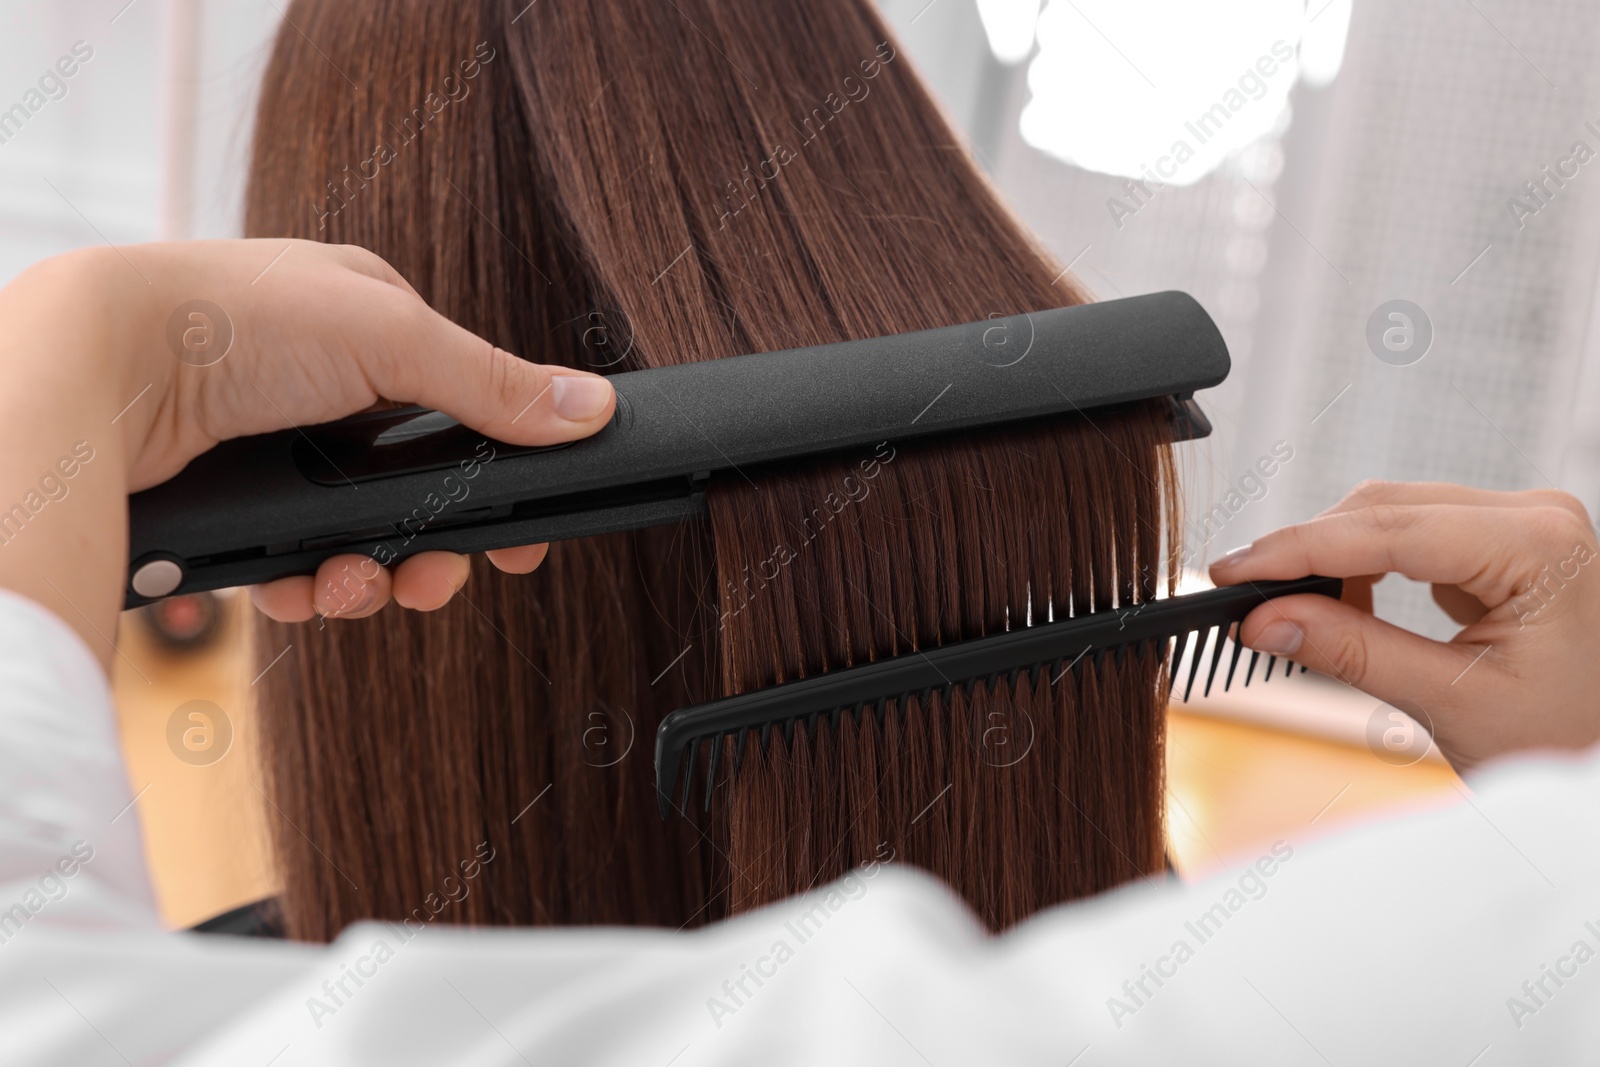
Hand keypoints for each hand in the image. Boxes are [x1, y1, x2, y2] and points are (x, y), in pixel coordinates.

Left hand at [0, 240, 613, 665]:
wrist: (99, 372)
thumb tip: (592, 409)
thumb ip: (497, 387)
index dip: (497, 479)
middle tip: (430, 584)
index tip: (521, 538)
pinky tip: (301, 590)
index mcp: (373, 323)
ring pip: (358, 534)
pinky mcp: (234, 497)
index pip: (465, 410)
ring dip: (369, 575)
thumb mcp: (393, 339)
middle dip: (430, 548)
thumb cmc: (234, 320)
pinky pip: (294, 561)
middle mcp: (328, 381)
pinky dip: (307, 584)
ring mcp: (277, 441)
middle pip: (417, 490)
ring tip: (351, 589)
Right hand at [1210, 481, 1599, 770]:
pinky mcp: (1505, 544)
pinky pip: (1414, 535)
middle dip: (1308, 551)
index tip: (1234, 572)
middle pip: (1385, 508)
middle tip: (1241, 593)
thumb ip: (1354, 652)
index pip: (1390, 530)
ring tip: (1289, 610)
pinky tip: (1339, 604)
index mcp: (1538, 545)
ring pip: (1391, 514)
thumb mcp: (1453, 702)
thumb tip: (1265, 621)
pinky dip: (1365, 566)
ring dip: (1333, 558)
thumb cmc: (1569, 739)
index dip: (1299, 549)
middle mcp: (1534, 516)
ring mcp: (1522, 525)